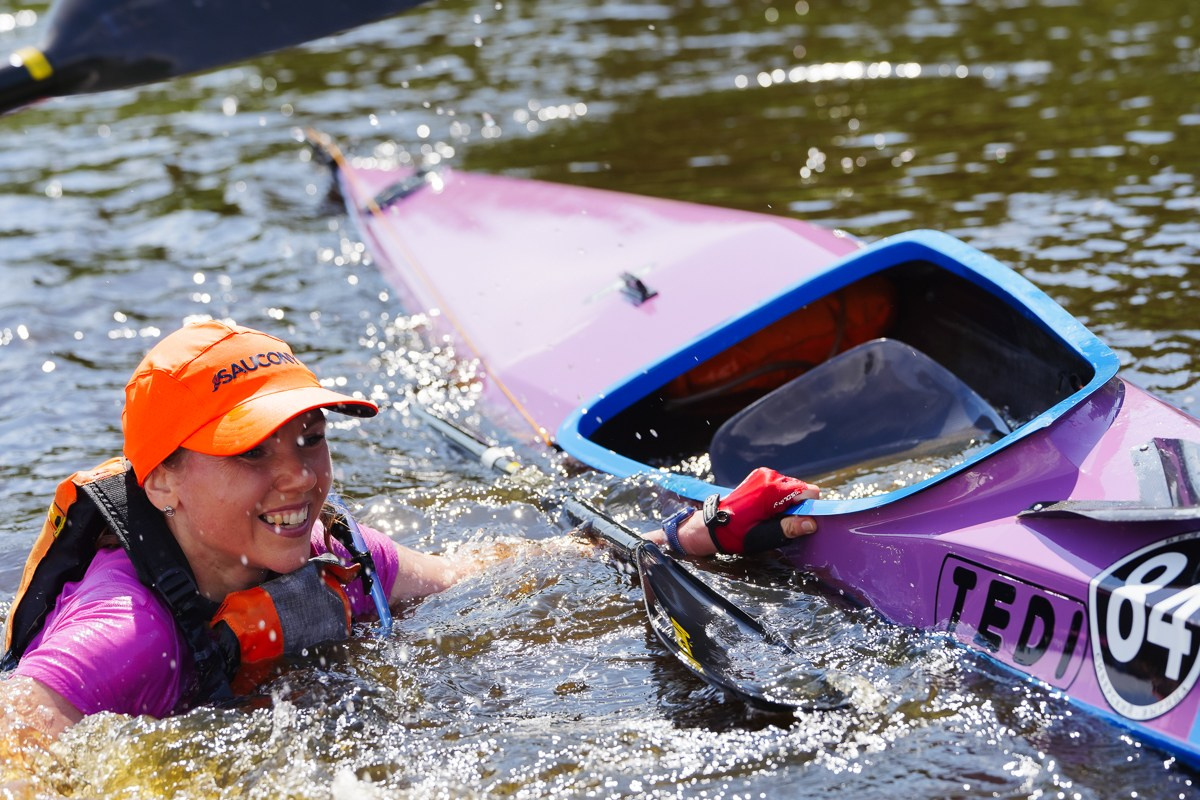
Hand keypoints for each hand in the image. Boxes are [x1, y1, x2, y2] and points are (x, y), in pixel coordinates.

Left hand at [652, 468, 819, 555]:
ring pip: (792, 487)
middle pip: (801, 489)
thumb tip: (811, 524)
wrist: (714, 525)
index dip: (809, 508)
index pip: (809, 492)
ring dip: (788, 502)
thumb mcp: (764, 535)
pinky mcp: (760, 475)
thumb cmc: (737, 533)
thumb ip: (788, 528)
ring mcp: (764, 474)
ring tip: (771, 515)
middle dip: (798, 506)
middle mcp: (770, 476)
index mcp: (771, 489)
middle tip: (780, 521)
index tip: (798, 520)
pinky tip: (767, 508)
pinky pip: (781, 485)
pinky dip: (780, 497)